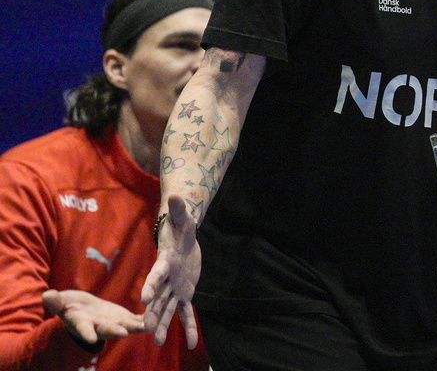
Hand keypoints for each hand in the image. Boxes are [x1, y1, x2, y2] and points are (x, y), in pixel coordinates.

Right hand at [41, 289, 145, 344]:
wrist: (83, 308)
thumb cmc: (68, 305)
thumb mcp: (61, 302)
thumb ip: (56, 301)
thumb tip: (46, 295)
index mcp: (82, 324)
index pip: (83, 329)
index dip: (85, 333)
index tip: (89, 338)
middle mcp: (99, 327)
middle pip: (107, 329)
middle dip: (115, 331)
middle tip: (123, 333)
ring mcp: (114, 324)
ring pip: (127, 326)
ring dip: (138, 326)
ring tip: (149, 326)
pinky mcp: (126, 318)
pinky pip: (138, 319)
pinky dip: (147, 318)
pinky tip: (158, 316)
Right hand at [140, 196, 200, 348]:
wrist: (184, 239)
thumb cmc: (181, 228)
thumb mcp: (183, 220)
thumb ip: (179, 210)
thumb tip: (176, 194)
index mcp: (165, 263)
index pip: (156, 275)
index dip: (151, 285)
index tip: (144, 299)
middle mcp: (166, 280)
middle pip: (158, 298)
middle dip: (152, 313)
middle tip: (144, 328)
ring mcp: (174, 289)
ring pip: (168, 310)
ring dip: (163, 325)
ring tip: (156, 342)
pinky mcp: (184, 294)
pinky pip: (186, 313)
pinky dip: (189, 327)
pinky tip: (190, 344)